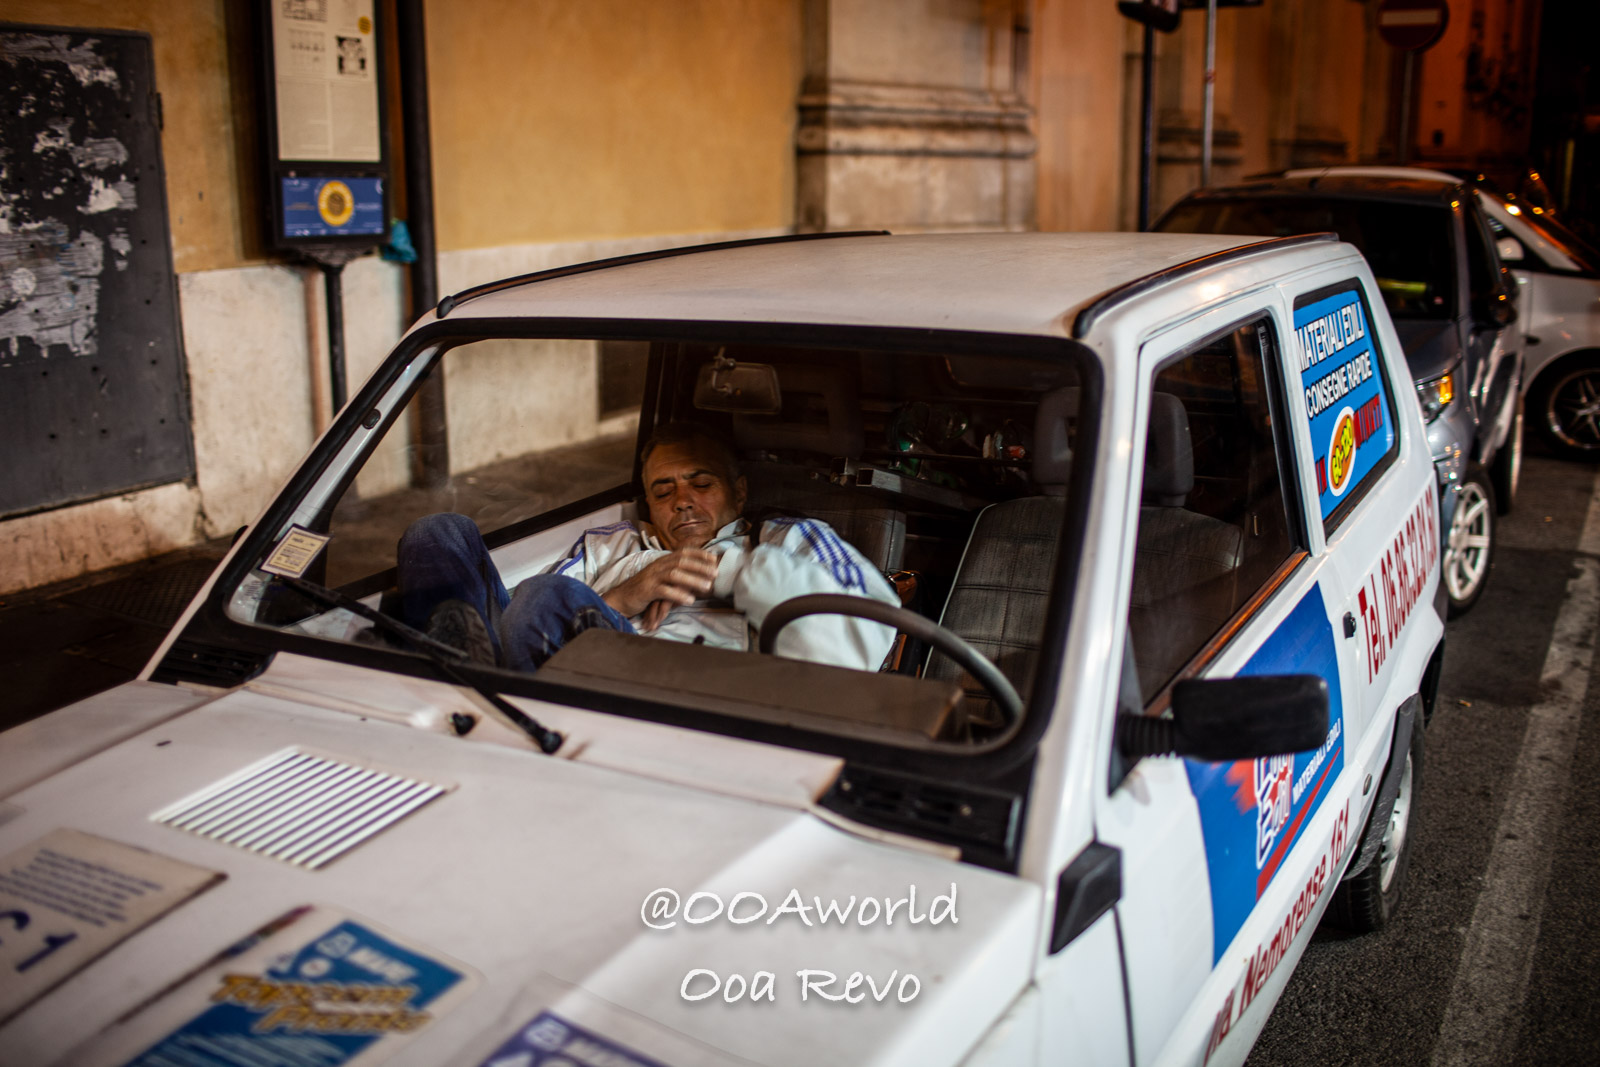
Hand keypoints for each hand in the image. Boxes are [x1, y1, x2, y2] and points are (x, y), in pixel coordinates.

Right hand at [603, 548, 718, 627]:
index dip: (699, 554)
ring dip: (693, 580)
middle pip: (681, 562)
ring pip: (675, 574)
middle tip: (715, 573)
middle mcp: (658, 566)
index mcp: (662, 561)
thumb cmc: (645, 589)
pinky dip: (678, 594)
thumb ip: (676, 575)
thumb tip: (698, 577)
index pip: (683, 552)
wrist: (622, 598)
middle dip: (700, 567)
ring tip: (707, 587)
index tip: (714, 558)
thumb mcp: (661, 578)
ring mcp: (652, 577)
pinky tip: (689, 600)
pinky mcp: (647, 590)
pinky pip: (664, 591)